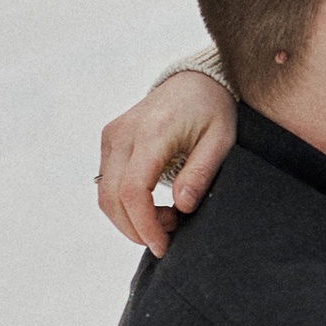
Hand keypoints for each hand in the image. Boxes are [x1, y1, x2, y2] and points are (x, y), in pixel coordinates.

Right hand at [97, 70, 236, 256]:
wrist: (195, 80)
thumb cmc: (212, 109)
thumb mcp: (221, 140)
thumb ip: (201, 173)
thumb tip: (182, 205)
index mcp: (152, 132)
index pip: (133, 190)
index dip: (144, 225)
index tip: (163, 245)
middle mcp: (123, 133)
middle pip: (111, 197)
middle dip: (136, 228)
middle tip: (170, 234)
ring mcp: (112, 136)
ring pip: (104, 194)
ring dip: (130, 219)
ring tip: (167, 217)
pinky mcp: (110, 141)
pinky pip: (107, 183)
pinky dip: (125, 205)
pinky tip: (155, 205)